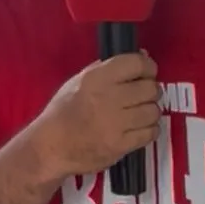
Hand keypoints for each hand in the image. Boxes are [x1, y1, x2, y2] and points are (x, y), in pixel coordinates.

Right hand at [33, 53, 159, 179]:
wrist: (51, 147)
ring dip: (149, 111)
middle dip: (150, 90)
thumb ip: (108, 68)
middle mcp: (110, 98)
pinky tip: (138, 128)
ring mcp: (117, 124)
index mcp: (98, 78)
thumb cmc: (62, 111)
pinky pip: (150, 133)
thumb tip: (141, 56)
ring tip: (139, 114)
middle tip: (142, 95)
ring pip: (153, 111)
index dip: (148, 67)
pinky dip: (148, 130)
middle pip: (151, 88)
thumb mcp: (78, 81)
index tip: (146, 72)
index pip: (138, 64)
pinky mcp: (122, 145)